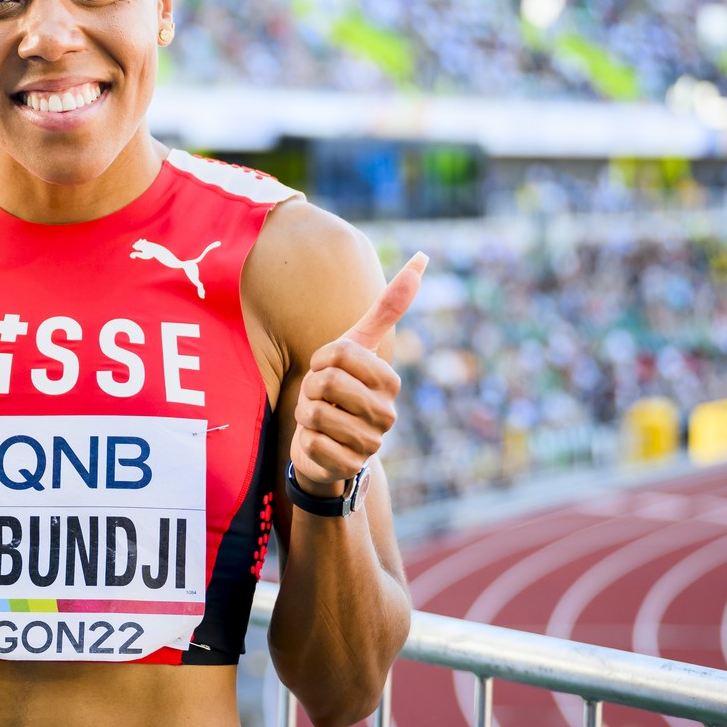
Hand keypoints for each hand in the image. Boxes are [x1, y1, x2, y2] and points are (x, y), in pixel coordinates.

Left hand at [291, 252, 427, 496]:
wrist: (327, 442)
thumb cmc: (341, 387)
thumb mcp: (358, 344)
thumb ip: (387, 306)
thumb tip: (422, 258)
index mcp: (390, 382)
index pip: (340, 354)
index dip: (322, 359)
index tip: (328, 369)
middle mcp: (387, 414)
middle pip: (326, 382)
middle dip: (311, 387)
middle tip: (321, 397)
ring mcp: (370, 444)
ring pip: (315, 413)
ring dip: (305, 414)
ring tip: (319, 420)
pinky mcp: (348, 468)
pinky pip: (311, 445)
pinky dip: (305, 441)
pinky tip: (318, 444)